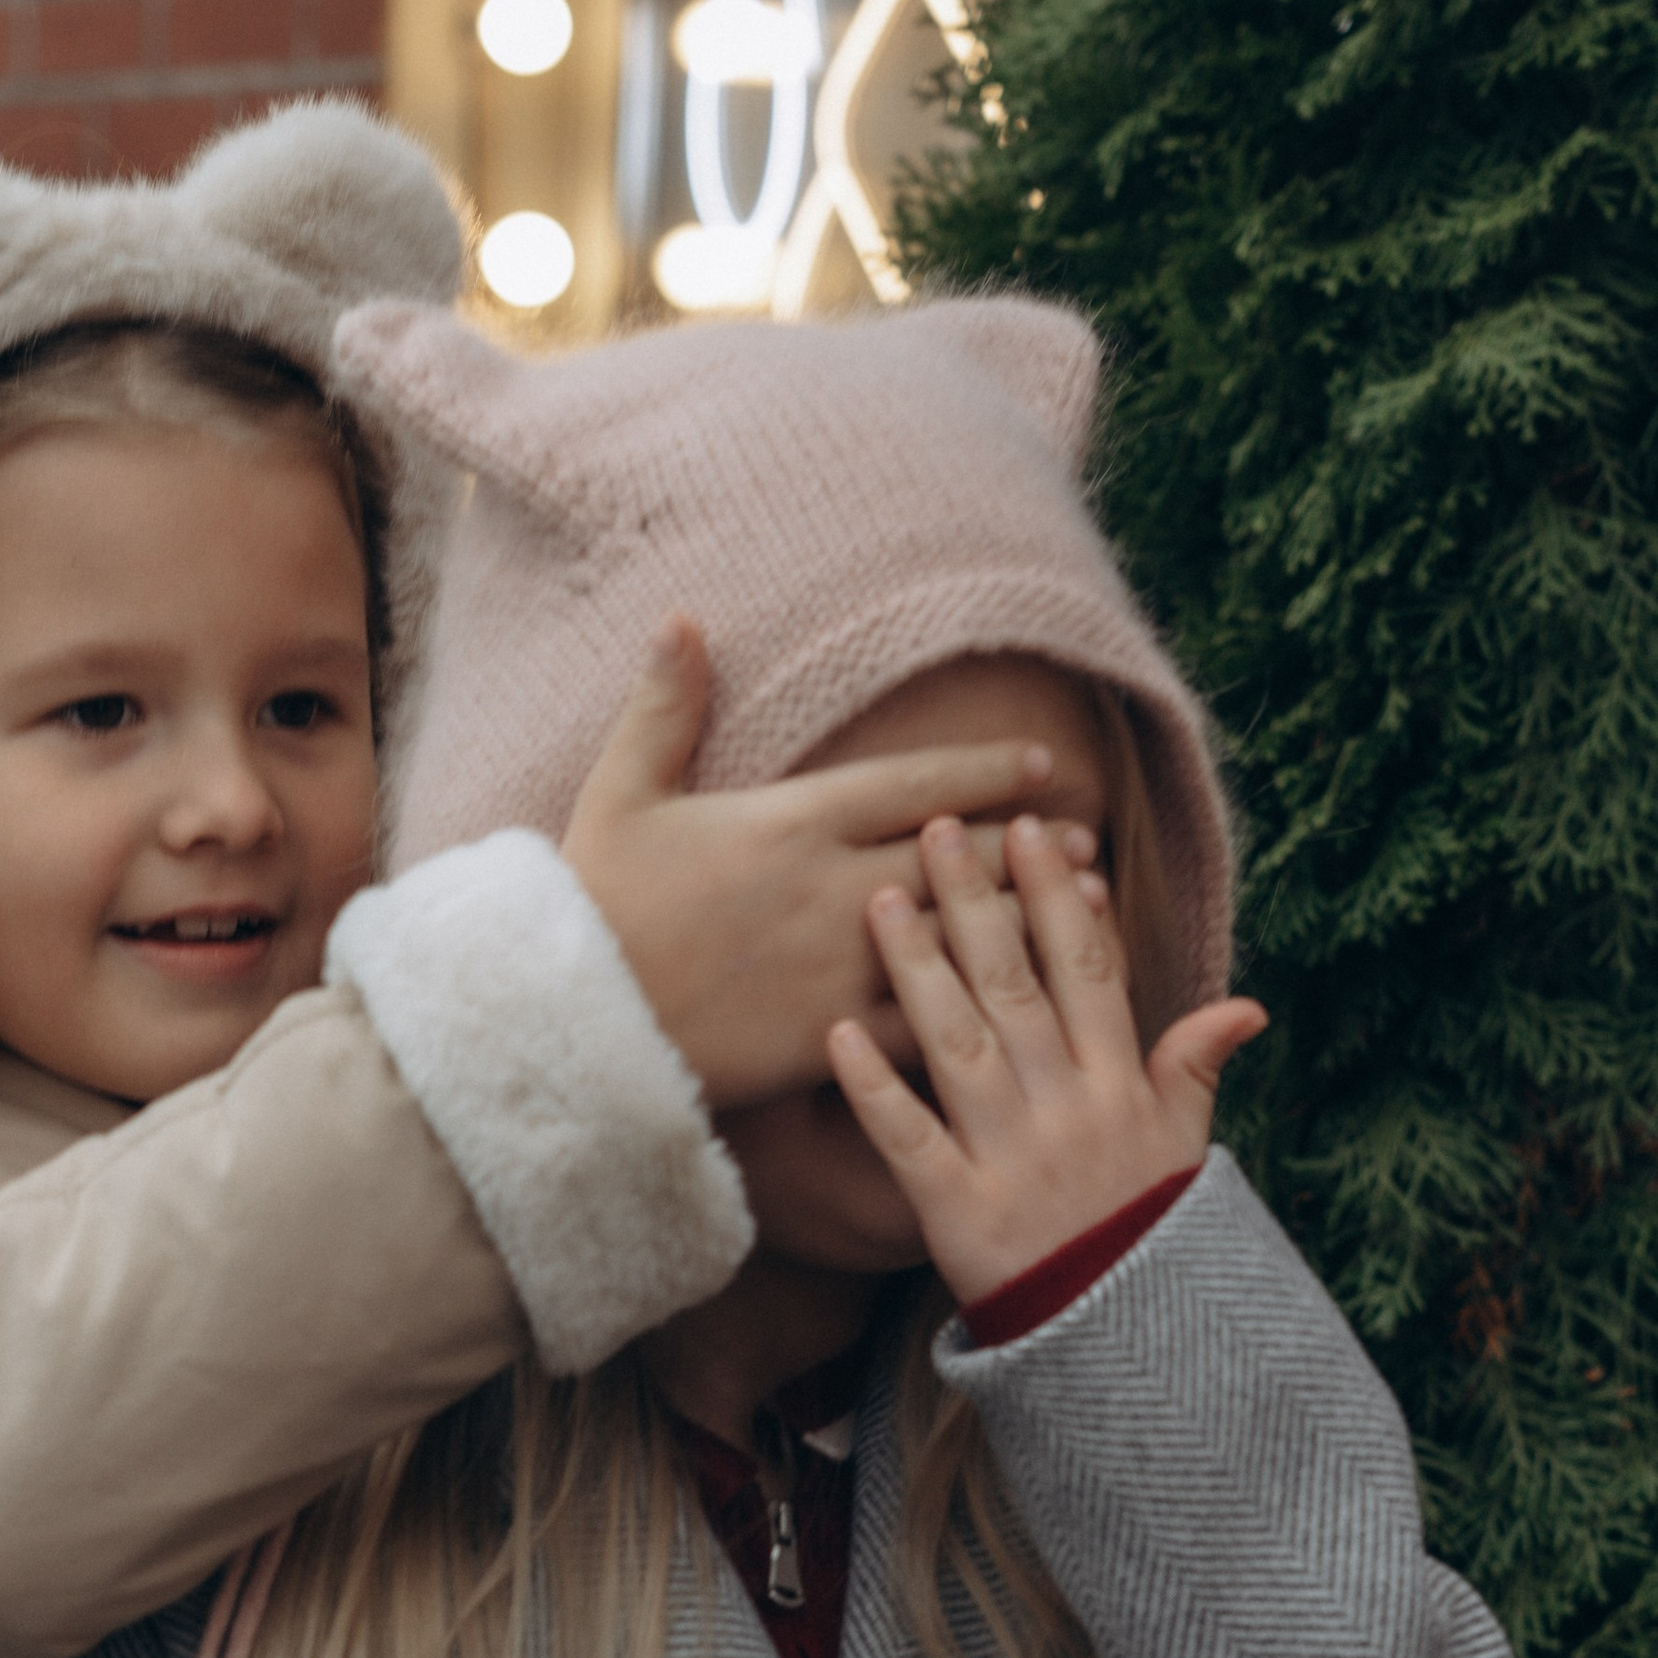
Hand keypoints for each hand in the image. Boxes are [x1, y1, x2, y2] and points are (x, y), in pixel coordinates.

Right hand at [562, 618, 1096, 1112]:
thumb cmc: (592, 904)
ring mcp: (839, 966)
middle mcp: (832, 888)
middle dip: (1028, 849)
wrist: (569, 1019)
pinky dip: (987, 1015)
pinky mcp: (833, 1038)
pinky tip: (1033, 1013)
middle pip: (959, 860)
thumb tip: (683, 619)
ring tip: (1088, 914)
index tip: (1041, 766)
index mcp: (792, 821)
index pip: (916, 783)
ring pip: (962, 940)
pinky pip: (929, 1025)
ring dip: (1031, 926)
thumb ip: (664, 707)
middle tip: (1085, 843)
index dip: (987, 770)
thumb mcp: (620, 791)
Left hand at [827, 810, 1265, 1303]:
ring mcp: (1011, 1157)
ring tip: (876, 903)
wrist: (1126, 1344)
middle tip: (934, 832)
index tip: (1027, 828)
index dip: (1055, 895)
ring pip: (958, 1044)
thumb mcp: (1186, 1146)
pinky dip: (874, 1089)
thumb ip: (1197, 1066)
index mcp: (1119, 1082)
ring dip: (917, 970)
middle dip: (975, 903)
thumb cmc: (1145, 1233)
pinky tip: (836, 1035)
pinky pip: (909, 1141)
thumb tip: (1246, 1004)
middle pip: (1014, 985)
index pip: (1087, 967)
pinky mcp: (957, 1212)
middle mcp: (1067, 1107)